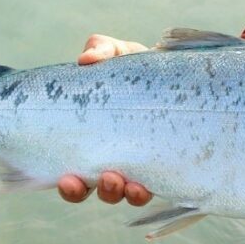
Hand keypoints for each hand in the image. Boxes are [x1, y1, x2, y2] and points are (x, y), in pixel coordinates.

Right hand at [56, 34, 152, 205]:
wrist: (177, 73)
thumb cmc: (137, 67)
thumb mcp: (117, 54)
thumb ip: (101, 50)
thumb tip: (85, 59)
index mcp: (93, 141)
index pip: (74, 173)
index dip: (69, 185)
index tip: (67, 178)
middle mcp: (112, 159)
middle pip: (97, 190)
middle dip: (98, 191)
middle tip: (105, 179)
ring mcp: (138, 164)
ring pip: (124, 193)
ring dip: (122, 193)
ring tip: (126, 184)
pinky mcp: (164, 163)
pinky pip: (154, 186)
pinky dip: (146, 189)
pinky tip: (145, 185)